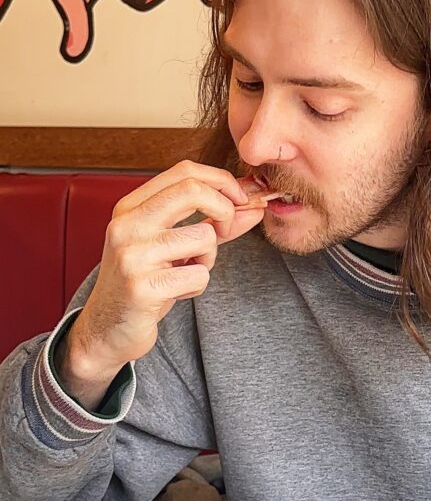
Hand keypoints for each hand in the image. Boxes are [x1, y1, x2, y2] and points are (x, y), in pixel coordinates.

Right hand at [62, 162, 265, 385]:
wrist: (107, 328)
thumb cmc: (144, 281)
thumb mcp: (173, 246)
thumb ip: (212, 224)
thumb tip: (254, 207)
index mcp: (131, 207)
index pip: (183, 172)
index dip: (221, 180)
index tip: (240, 198)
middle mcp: (127, 225)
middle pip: (193, 191)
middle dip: (224, 209)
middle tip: (226, 230)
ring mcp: (133, 255)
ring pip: (204, 238)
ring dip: (208, 259)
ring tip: (186, 272)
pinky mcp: (142, 287)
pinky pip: (198, 275)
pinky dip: (197, 286)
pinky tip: (176, 292)